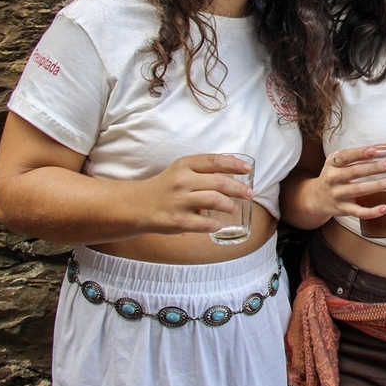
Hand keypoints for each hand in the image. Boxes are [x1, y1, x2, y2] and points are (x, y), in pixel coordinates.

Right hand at [133, 153, 254, 235]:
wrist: (137, 206)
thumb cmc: (165, 188)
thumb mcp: (180, 171)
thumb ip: (203, 170)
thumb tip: (235, 171)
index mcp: (184, 165)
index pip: (214, 161)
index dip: (234, 164)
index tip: (247, 169)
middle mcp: (182, 181)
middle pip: (219, 182)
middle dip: (239, 188)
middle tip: (249, 193)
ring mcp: (179, 201)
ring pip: (215, 200)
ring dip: (230, 205)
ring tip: (234, 209)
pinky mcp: (178, 221)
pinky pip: (205, 223)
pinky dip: (215, 224)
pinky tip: (217, 224)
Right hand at [314, 143, 385, 220]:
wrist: (316, 197)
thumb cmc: (335, 175)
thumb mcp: (340, 162)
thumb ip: (361, 154)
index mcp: (333, 163)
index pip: (346, 156)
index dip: (360, 153)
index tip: (374, 150)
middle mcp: (333, 178)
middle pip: (355, 172)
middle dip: (374, 167)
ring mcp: (337, 194)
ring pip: (359, 190)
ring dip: (378, 185)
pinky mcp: (342, 209)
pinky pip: (358, 212)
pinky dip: (372, 211)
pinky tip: (385, 208)